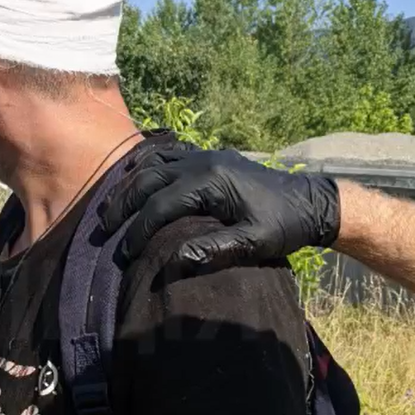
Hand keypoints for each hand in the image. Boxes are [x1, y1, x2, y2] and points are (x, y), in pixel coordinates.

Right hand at [101, 148, 340, 274]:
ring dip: (129, 184)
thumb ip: (214, 249)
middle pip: (147, 178)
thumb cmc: (284, 226)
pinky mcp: (209, 155)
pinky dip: (146, 164)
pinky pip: (168, 153)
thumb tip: (173, 260)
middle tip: (105, 228)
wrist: (310, 201)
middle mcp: (203, 160)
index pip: (160, 204)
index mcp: (211, 181)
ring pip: (153, 163)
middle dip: (123, 204)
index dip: (139, 229)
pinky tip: (134, 177)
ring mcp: (205, 154)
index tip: (126, 252)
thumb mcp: (254, 243)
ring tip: (112, 207)